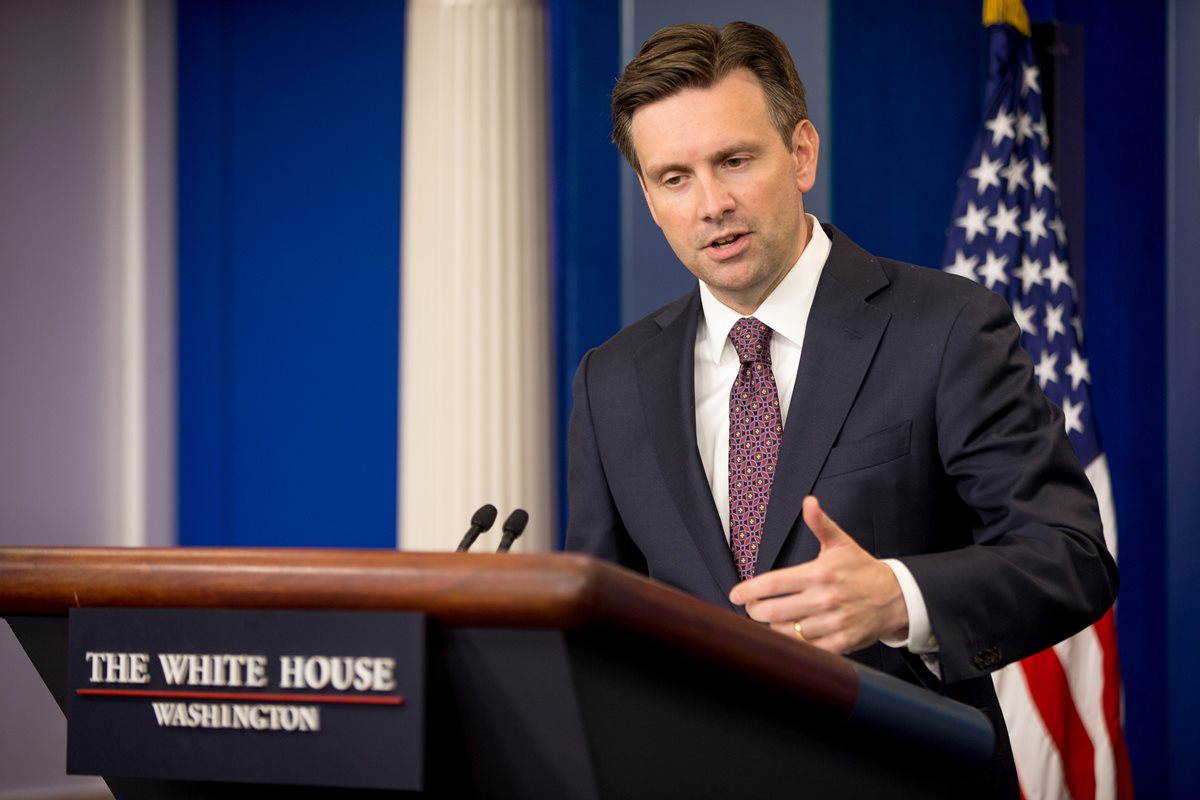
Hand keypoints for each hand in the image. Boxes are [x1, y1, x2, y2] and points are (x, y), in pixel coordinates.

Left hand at [728, 496, 908, 653]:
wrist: (897, 597)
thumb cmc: (862, 570)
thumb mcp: (841, 543)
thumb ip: (820, 523)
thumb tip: (808, 501)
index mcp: (819, 573)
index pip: (774, 583)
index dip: (749, 590)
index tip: (736, 594)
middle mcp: (824, 599)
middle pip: (773, 612)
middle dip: (755, 611)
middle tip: (753, 608)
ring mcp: (833, 623)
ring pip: (787, 632)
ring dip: (774, 628)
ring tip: (773, 620)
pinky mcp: (842, 643)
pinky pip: (808, 649)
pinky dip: (796, 644)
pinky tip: (792, 635)